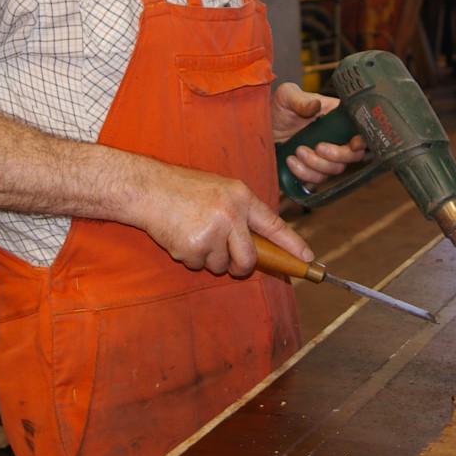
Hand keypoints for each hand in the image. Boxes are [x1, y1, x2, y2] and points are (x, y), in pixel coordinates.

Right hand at [129, 161, 311, 278]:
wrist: (148, 188)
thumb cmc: (183, 189)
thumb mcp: (220, 189)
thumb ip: (240, 212)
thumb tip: (259, 241)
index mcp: (241, 197)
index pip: (274, 224)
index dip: (292, 244)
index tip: (307, 258)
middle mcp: (231, 215)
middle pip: (248, 258)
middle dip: (241, 267)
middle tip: (231, 263)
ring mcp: (212, 232)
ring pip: (221, 265)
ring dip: (208, 258)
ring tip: (193, 233)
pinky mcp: (193, 247)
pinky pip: (199, 266)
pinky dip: (190, 257)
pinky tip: (181, 236)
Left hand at [270, 83, 366, 186]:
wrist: (260, 127)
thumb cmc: (277, 108)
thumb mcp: (286, 96)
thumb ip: (301, 99)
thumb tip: (315, 105)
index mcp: (335, 116)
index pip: (359, 130)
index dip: (363, 140)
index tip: (352, 144)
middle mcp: (335, 137)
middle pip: (353, 155)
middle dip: (337, 155)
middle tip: (318, 147)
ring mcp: (325, 155)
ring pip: (335, 169)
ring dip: (317, 164)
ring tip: (298, 151)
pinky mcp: (312, 169)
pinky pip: (317, 179)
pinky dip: (304, 173)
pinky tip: (291, 161)